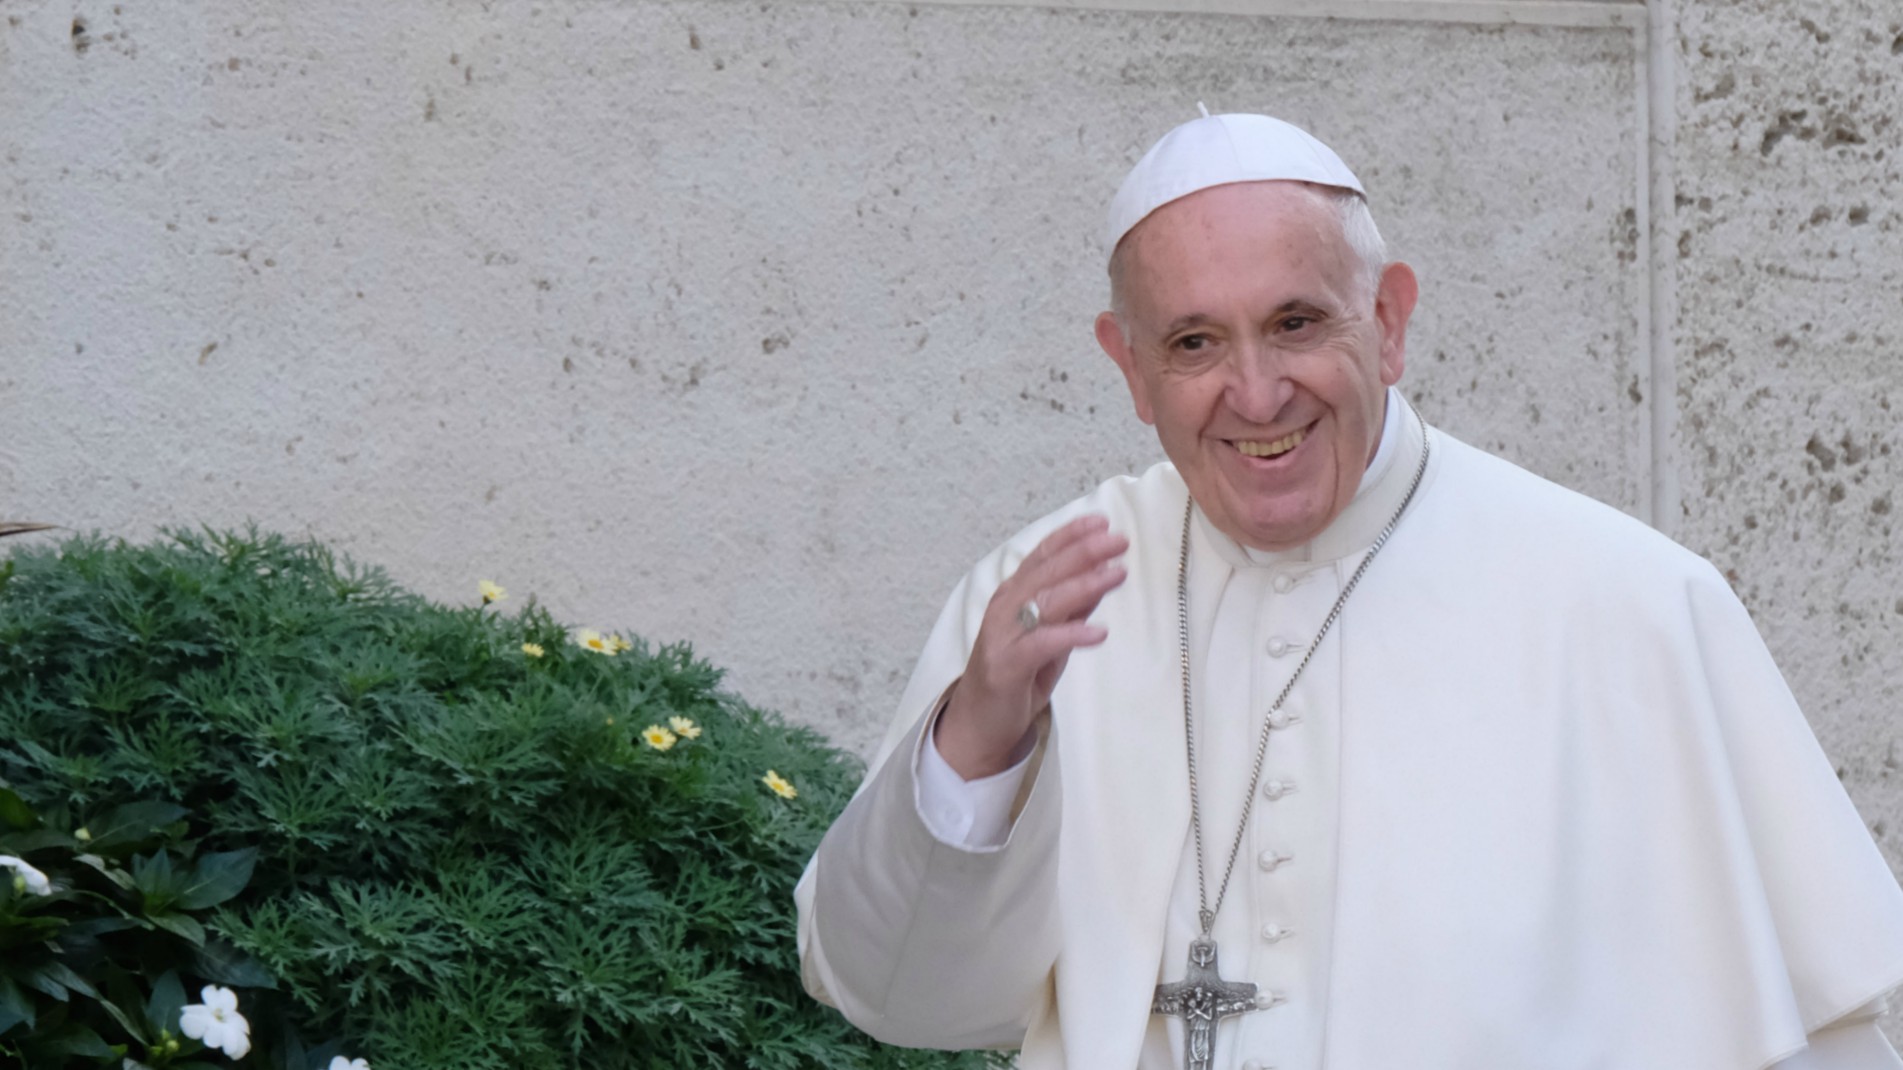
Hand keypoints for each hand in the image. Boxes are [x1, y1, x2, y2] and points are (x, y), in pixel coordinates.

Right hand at [935, 515, 1128, 778]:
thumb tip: (1100, 577)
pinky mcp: (1006, 665)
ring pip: (1045, 601)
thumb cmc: (1017, 675)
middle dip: (1084, 553)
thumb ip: (1070, 608)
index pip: (1043, 555)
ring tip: (1116, 575)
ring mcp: (1003, 634)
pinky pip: (1041, 644)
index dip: (1071, 536)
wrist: (981, 722)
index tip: (1102, 522)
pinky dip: (1071, 635)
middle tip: (1118, 541)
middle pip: (1047, 572)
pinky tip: (1098, 632)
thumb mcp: (1051, 635)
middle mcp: (1005, 607)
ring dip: (1084, 586)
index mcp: (1014, 594)